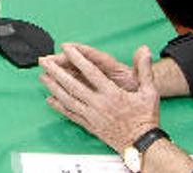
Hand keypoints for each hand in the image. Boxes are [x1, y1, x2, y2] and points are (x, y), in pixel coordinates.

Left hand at [40, 44, 160, 152]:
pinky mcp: (89, 125)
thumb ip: (145, 70)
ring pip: (68, 99)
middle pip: (73, 85)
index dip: (77, 58)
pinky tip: (49, 100)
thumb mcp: (150, 92)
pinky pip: (71, 115)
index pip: (91, 72)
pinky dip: (59, 107)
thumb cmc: (146, 118)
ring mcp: (92, 116)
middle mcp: (99, 104)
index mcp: (113, 94)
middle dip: (56, 71)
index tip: (66, 48)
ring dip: (53, 87)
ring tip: (42, 77)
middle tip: (44, 61)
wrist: (142, 143)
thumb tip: (145, 50)